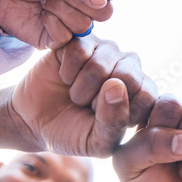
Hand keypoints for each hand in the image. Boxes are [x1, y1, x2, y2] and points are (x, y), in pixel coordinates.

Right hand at [10, 35, 157, 156]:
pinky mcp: (82, 40)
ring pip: (101, 63)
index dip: (122, 113)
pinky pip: (79, 51)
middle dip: (100, 100)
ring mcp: (106, 51)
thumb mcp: (96, 142)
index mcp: (141, 93)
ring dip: (80, 88)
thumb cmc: (72, 133)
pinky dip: (67, 71)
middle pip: (128, 75)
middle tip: (87, 106)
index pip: (147, 96)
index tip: (104, 123)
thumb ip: (113, 123)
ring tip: (75, 95)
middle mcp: (128, 67)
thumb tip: (116, 86)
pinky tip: (65, 77)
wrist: (35, 120)